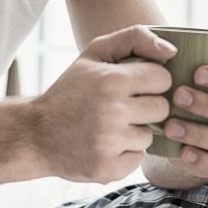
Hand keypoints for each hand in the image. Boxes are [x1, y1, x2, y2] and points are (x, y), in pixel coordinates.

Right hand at [30, 25, 173, 183]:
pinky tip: (105, 145)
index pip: (163, 78)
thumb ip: (135, 38)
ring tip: (109, 126)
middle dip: (146, 106)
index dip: (149, 80)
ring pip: (150, 135)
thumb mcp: (95, 53)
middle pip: (162, 108)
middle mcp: (112, 112)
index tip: (132, 84)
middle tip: (120, 106)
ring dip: (135, 131)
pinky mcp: (108, 169)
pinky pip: (138, 159)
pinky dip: (125, 153)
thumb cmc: (71, 89)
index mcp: (111, 80)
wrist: (36, 134)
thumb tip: (171, 51)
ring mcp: (109, 143)